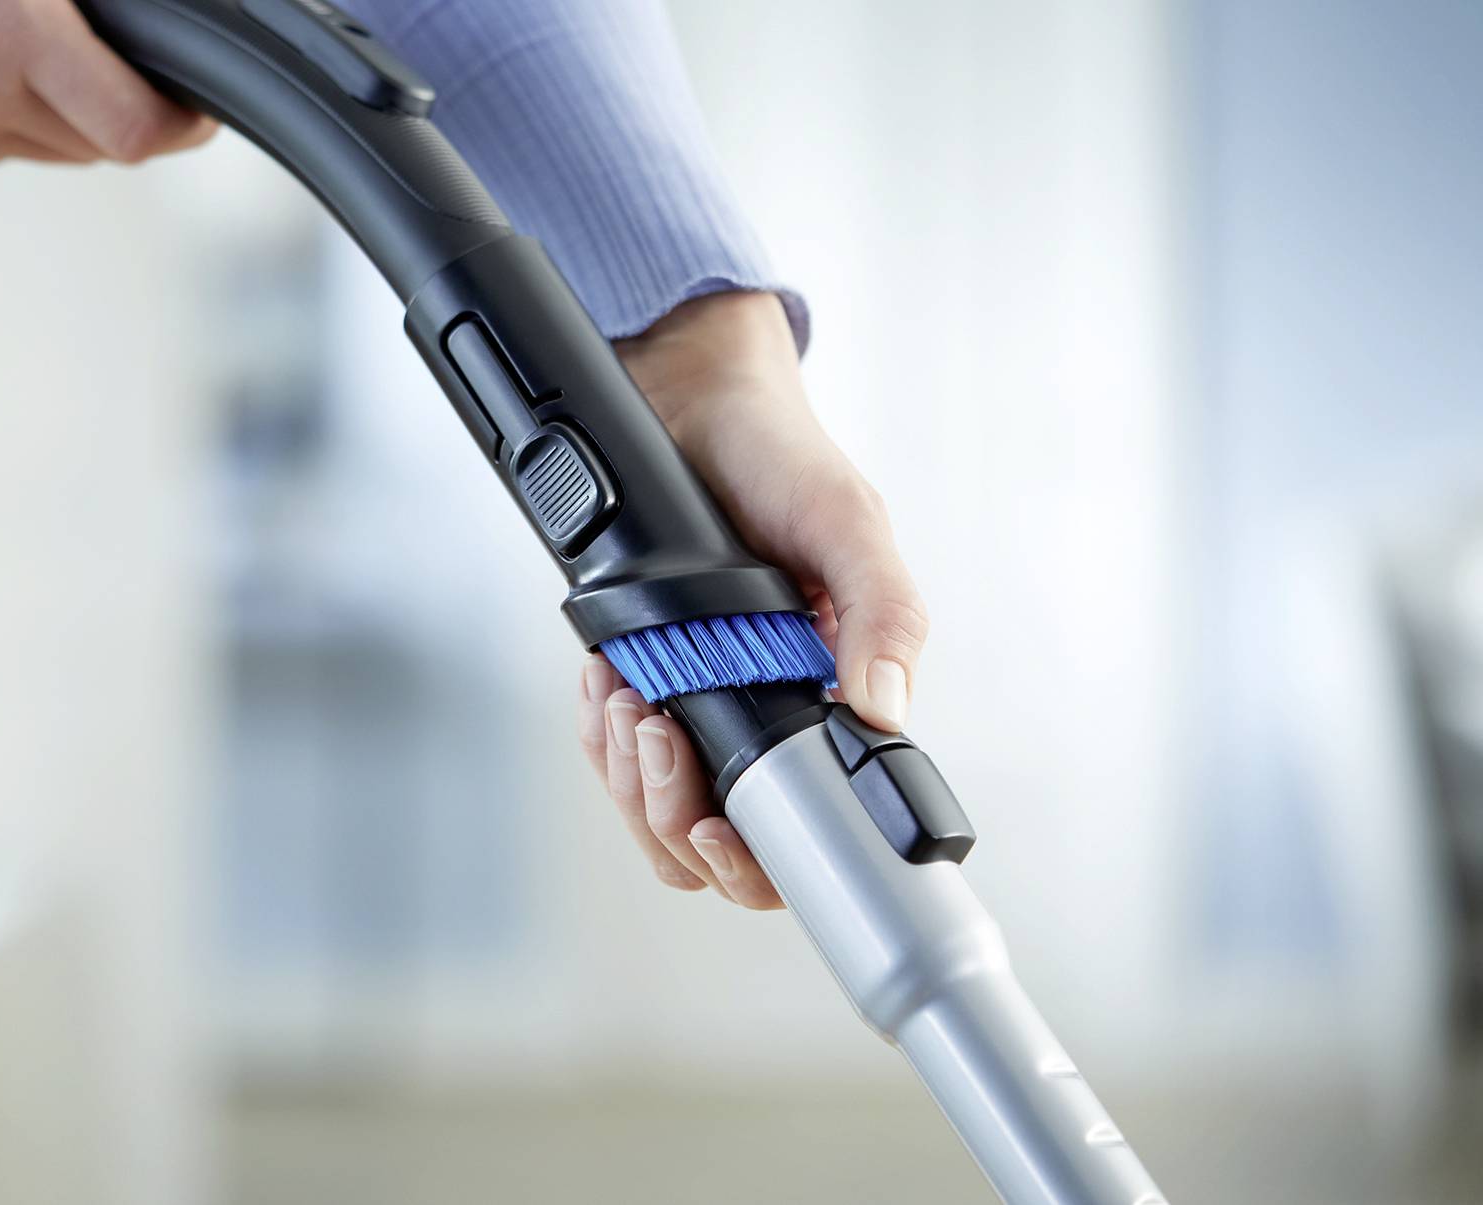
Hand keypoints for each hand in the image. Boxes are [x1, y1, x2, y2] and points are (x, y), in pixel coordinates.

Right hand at [0, 0, 214, 167]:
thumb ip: (82, 3)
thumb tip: (153, 25)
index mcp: (9, 34)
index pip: (133, 130)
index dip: (180, 127)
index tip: (197, 114)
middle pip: (98, 144)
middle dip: (122, 113)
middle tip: (121, 71)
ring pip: (50, 150)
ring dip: (62, 116)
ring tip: (26, 53)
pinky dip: (4, 118)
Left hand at [577, 291, 927, 909]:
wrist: (693, 407)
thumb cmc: (784, 463)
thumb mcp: (848, 526)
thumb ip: (882, 614)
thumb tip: (884, 710)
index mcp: (833, 701)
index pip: (807, 824)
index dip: (758, 855)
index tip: (718, 821)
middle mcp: (769, 717)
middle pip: (718, 844)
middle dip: (674, 810)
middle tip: (659, 733)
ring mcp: (702, 707)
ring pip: (658, 812)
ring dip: (630, 771)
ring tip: (628, 699)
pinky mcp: (648, 682)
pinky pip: (614, 753)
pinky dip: (599, 729)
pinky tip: (606, 679)